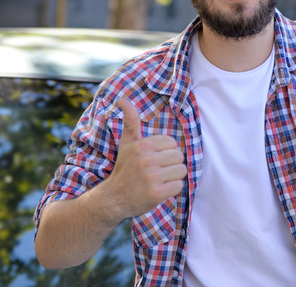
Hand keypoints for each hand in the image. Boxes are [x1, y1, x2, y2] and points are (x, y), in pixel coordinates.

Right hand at [105, 98, 186, 217]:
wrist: (114, 198)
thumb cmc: (124, 168)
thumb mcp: (126, 143)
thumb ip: (130, 121)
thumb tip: (122, 99)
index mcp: (142, 145)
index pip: (172, 143)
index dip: (165, 152)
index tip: (153, 159)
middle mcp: (146, 160)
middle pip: (179, 156)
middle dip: (171, 164)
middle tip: (156, 171)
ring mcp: (152, 177)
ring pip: (182, 171)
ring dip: (173, 177)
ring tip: (158, 180)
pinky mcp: (157, 193)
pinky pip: (179, 186)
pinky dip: (172, 189)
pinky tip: (159, 189)